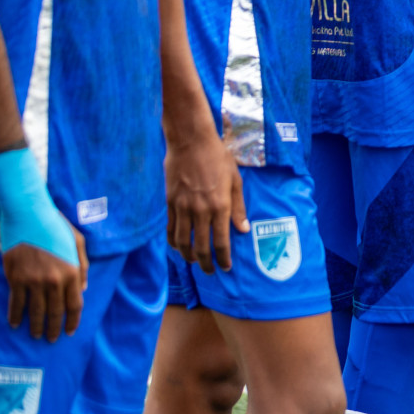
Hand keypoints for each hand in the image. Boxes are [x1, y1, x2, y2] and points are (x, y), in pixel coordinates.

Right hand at [3, 227, 87, 341]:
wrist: (28, 215)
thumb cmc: (55, 226)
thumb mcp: (77, 242)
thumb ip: (82, 266)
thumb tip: (83, 289)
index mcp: (72, 272)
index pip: (74, 304)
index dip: (72, 321)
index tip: (69, 331)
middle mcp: (54, 280)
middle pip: (56, 312)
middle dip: (54, 328)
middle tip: (52, 339)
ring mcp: (34, 281)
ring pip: (36, 312)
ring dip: (36, 327)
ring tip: (36, 335)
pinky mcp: (16, 279)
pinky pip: (16, 304)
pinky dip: (16, 316)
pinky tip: (16, 324)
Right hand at [165, 117, 248, 273]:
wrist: (191, 141)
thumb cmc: (218, 158)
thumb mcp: (235, 180)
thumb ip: (238, 207)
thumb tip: (243, 229)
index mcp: (220, 206)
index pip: (221, 242)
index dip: (223, 258)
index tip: (225, 268)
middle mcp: (201, 211)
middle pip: (201, 247)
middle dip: (206, 263)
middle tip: (210, 271)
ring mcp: (183, 207)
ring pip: (182, 242)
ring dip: (188, 256)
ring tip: (194, 262)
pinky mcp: (170, 203)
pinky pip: (170, 229)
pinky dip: (173, 242)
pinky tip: (178, 247)